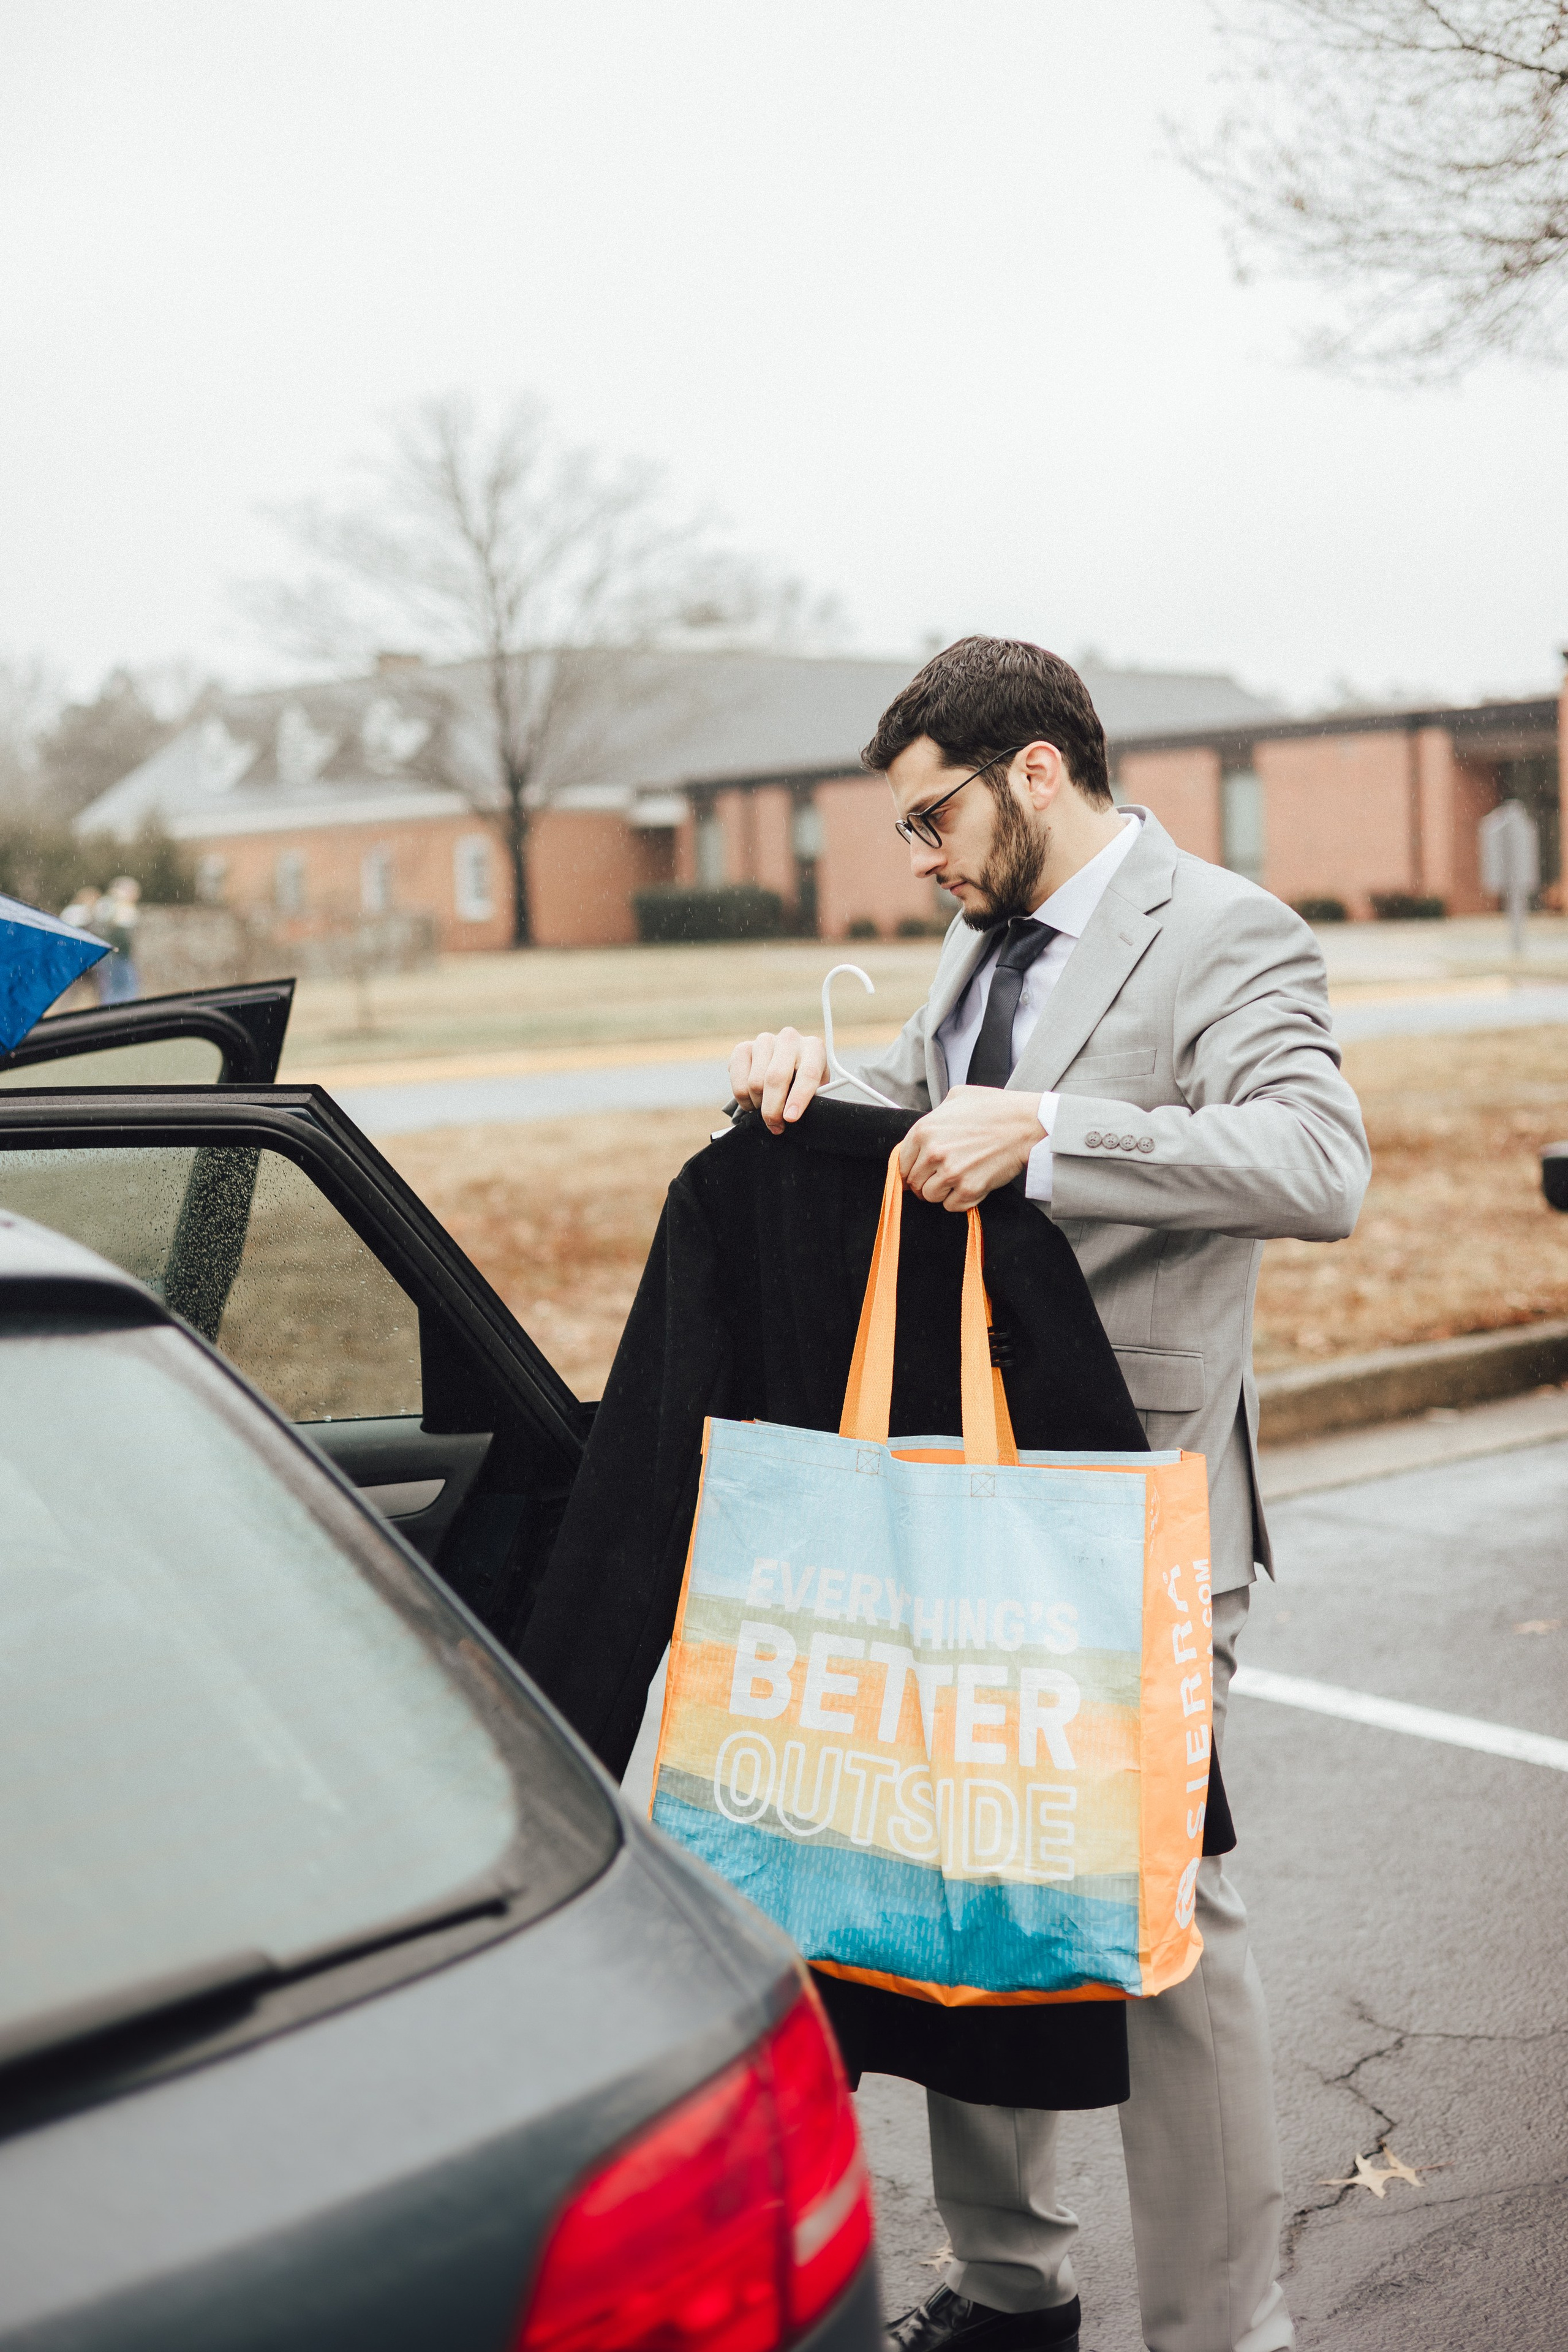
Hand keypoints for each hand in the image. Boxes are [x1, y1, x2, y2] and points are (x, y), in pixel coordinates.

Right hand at [728, 1027, 827, 1133]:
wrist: (786, 1064)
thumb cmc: (803, 1081)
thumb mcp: (816, 1090)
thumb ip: (811, 1100)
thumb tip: (792, 1117)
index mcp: (813, 1048)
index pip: (807, 1073)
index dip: (798, 1098)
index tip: (790, 1118)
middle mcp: (789, 1039)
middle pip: (775, 1078)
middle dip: (773, 1109)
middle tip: (775, 1126)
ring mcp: (764, 1041)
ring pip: (755, 1083)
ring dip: (758, 1105)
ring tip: (766, 1110)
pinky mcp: (743, 1048)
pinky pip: (738, 1082)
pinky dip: (744, 1100)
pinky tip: (753, 1101)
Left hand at [898, 1085, 1045, 1210]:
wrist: (1026, 1124)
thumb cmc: (996, 1108)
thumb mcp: (957, 1097)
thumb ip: (936, 1113)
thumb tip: (927, 1131)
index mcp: (924, 1130)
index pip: (902, 1162)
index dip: (910, 1168)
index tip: (918, 1172)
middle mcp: (933, 1153)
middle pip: (914, 1182)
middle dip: (925, 1181)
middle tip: (940, 1177)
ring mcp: (951, 1173)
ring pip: (930, 1196)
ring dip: (941, 1192)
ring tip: (956, 1180)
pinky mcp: (969, 1189)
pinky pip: (951, 1206)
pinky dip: (959, 1200)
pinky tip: (969, 1185)